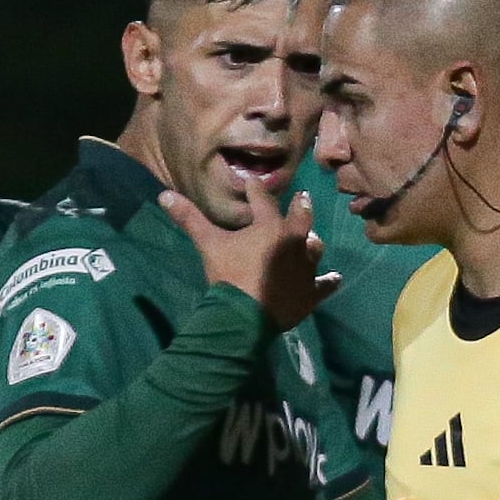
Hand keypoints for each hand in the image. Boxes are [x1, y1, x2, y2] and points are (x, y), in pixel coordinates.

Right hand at [159, 184, 339, 330]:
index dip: (257, 190)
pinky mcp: (311, 292)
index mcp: (270, 227)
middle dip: (301, 206)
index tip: (255, 183)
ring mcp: (306, 268)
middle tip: (303, 198)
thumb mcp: (208, 244)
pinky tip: (335, 278)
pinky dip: (329, 281)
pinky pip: (325, 285)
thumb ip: (190, 219)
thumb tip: (164, 194)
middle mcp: (294, 242)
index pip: (263, 201)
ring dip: (312, 242)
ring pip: (315, 248)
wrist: (246, 315)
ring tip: (311, 240)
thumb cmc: (229, 275)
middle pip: (302, 218)